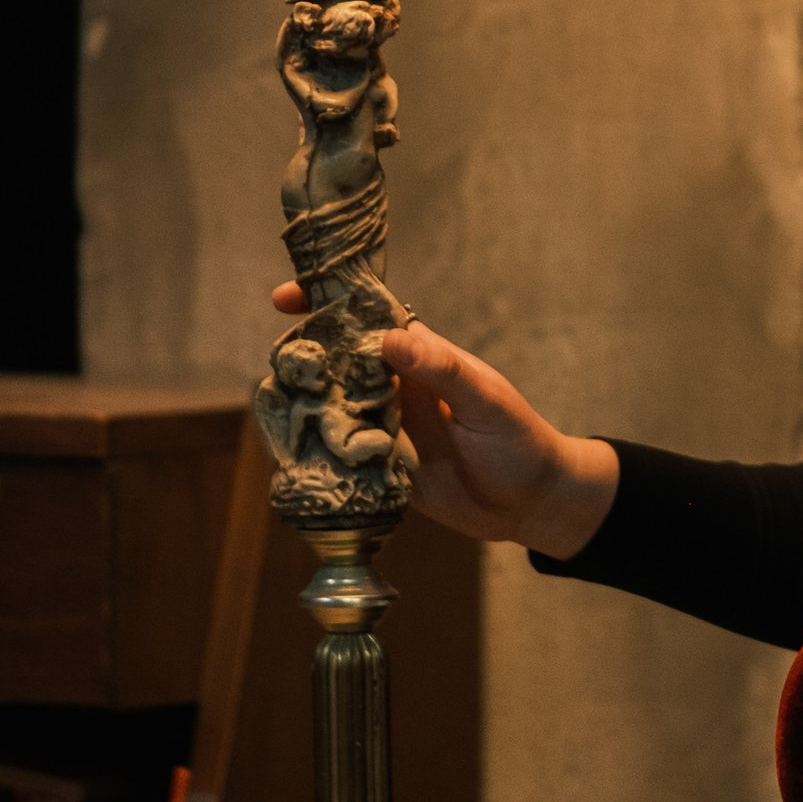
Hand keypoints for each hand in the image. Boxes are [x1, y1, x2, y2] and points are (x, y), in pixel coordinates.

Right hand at [268, 285, 617, 558]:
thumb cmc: (517, 440)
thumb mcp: (485, 399)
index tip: (285, 298)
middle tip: (279, 367)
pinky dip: (312, 452)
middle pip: (336, 361)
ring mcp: (383, 426)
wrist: (528, 503)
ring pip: (328, 406)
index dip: (328, 302)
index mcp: (421, 356)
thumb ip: (441, 370)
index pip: (368, 317)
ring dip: (300, 405)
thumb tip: (390, 338)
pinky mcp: (377, 468)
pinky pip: (336, 455)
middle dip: (302, 358)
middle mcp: (395, 385)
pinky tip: (287, 455)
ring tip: (274, 407)